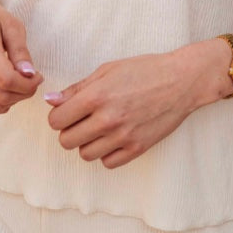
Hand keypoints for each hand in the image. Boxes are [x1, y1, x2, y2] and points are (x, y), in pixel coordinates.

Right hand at [0, 0, 42, 114]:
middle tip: (33, 80)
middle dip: (24, 93)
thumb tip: (29, 74)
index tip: (38, 75)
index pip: (6, 79)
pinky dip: (0, 104)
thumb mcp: (11, 24)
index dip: (27, 84)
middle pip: (0, 96)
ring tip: (21, 84)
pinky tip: (8, 88)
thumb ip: (20, 51)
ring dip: (13, 100)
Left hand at [45, 47, 218, 168]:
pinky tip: (114, 138)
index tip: (67, 112)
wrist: (181, 81)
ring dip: (87, 142)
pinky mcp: (137, 148)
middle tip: (82, 120)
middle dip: (70, 130)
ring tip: (99, 128)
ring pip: (85, 154)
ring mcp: (123, 137)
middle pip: (67, 141)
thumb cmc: (144, 70)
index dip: (58, 116)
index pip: (57, 120)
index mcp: (97, 96)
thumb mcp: (107, 70)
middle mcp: (108, 119)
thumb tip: (51, 101)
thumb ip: (77, 88)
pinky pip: (107, 163)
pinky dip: (106, 153)